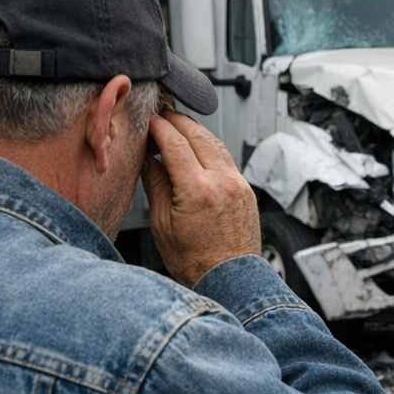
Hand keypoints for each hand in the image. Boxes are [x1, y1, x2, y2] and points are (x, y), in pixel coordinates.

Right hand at [141, 108, 261, 286]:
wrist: (230, 278)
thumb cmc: (195, 261)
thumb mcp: (162, 223)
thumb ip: (156, 184)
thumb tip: (147, 159)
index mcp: (198, 190)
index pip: (174, 142)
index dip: (158, 126)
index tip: (147, 119)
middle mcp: (223, 182)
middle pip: (197, 134)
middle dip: (176, 120)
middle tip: (160, 114)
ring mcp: (238, 184)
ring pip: (215, 142)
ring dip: (194, 130)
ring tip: (175, 128)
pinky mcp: (246, 189)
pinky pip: (226, 157)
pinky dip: (209, 147)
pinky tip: (197, 150)